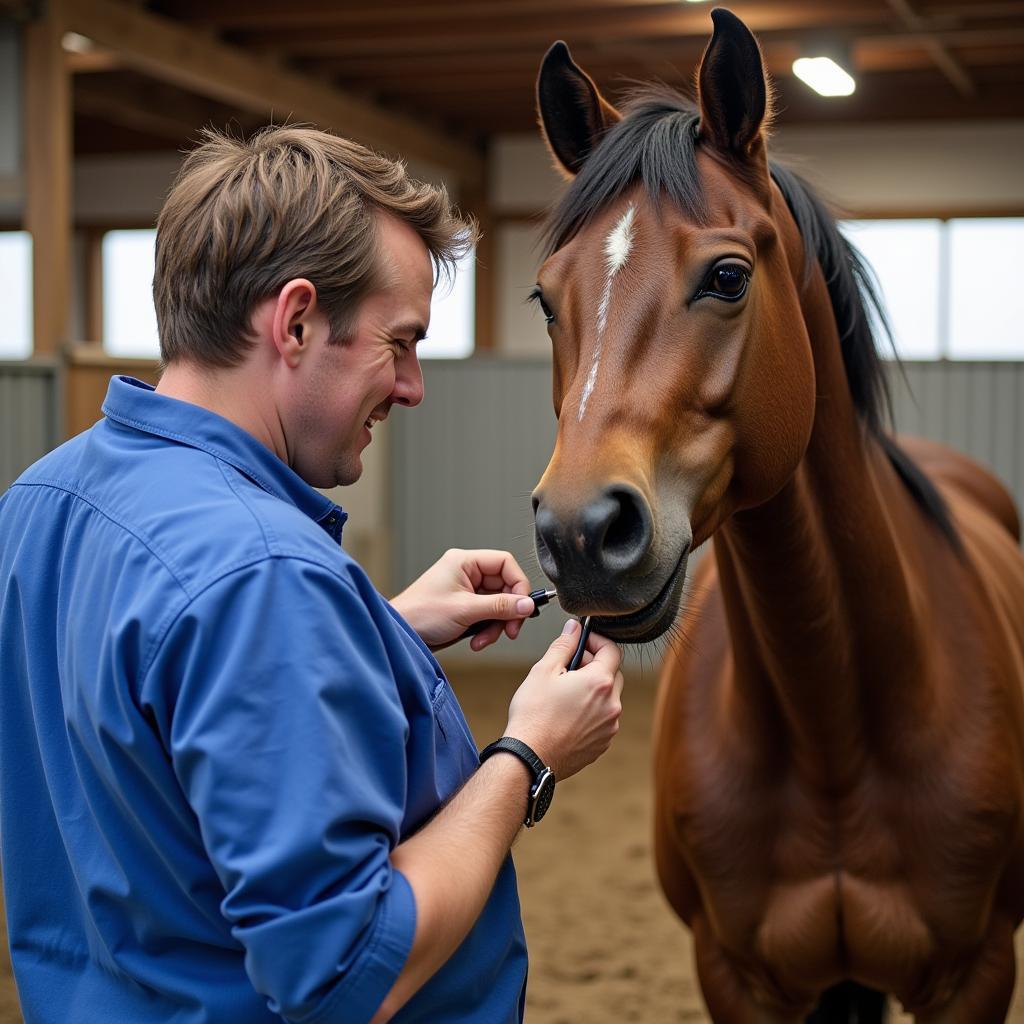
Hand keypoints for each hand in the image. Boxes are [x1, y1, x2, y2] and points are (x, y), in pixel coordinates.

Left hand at [390, 548, 534, 651]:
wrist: (399, 636)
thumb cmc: (420, 615)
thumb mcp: (465, 610)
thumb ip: (500, 607)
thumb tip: (527, 605)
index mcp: (464, 562)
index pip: (504, 563)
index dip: (518, 584)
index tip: (523, 606)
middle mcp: (467, 573)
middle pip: (504, 586)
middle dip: (507, 611)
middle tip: (510, 630)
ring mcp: (466, 591)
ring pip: (498, 604)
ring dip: (496, 625)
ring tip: (483, 640)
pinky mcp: (465, 608)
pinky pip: (487, 616)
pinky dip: (486, 630)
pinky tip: (476, 642)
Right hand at [504, 620, 623, 780]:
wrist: (530, 757)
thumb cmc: (533, 715)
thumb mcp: (544, 670)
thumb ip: (564, 645)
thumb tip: (574, 628)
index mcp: (599, 683)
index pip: (612, 650)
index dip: (597, 640)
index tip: (582, 641)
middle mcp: (611, 705)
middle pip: (613, 674)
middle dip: (595, 665)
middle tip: (569, 668)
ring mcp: (609, 727)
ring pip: (608, 698)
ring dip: (593, 690)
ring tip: (565, 694)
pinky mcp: (602, 744)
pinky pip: (603, 719)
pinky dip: (591, 712)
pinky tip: (567, 715)